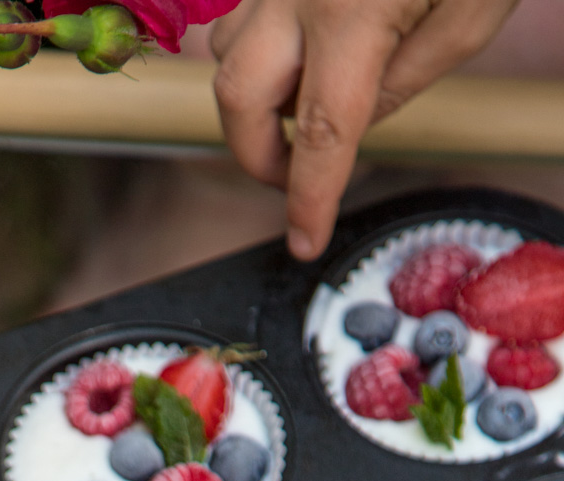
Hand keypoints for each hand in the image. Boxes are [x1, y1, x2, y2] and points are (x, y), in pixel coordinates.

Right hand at [210, 0, 520, 260]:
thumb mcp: (471, 15)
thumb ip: (410, 78)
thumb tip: (358, 122)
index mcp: (354, 15)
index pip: (320, 135)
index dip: (308, 198)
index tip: (305, 238)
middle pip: (239, 97)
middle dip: (256, 154)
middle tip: (294, 179)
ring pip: (228, 51)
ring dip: (251, 100)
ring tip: (297, 117)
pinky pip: (246, 12)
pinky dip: (261, 50)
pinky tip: (299, 60)